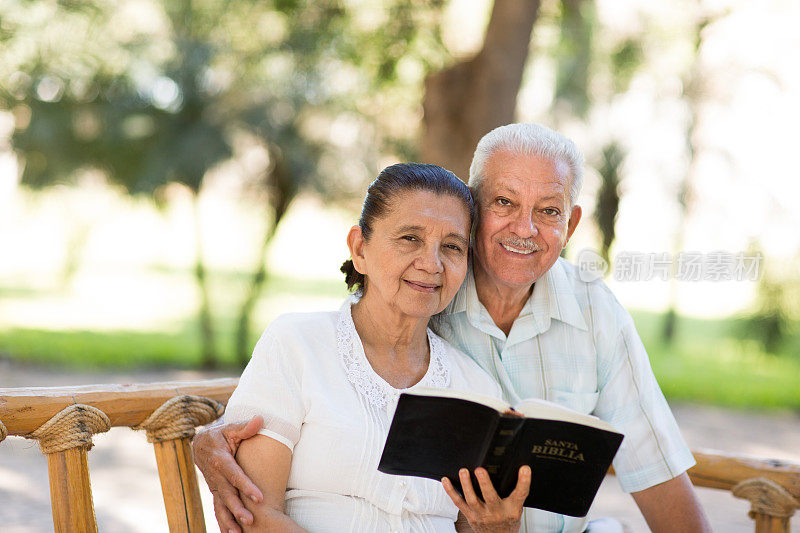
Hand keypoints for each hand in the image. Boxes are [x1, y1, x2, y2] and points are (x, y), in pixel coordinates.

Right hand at [192, 416, 263, 532]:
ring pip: (220, 504)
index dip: (246, 486)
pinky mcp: (214, 491)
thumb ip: (246, 426)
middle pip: (227, 494)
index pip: (234, 475)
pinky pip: (217, 508)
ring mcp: (213, 485)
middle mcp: (215, 475)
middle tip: (249, 520)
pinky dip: (222, 521)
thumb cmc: (221, 435)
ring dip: (228, 519)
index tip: (259, 497)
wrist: (200, 443)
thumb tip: (261, 419)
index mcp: (220, 459)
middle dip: (237, 508)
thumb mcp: (232, 428)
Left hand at [442, 466, 530, 532]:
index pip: (520, 494)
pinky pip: (459, 503)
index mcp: (512, 509)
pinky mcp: (470, 515)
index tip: (525, 469)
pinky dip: (451, 491)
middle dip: (485, 483)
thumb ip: (515, 492)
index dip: (524, 481)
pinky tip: (446, 481)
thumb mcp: (516, 508)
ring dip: (466, 485)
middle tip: (480, 470)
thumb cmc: (507, 521)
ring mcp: (482, 515)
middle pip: (491, 497)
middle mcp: (497, 513)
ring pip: (472, 499)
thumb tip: (518, 469)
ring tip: (464, 471)